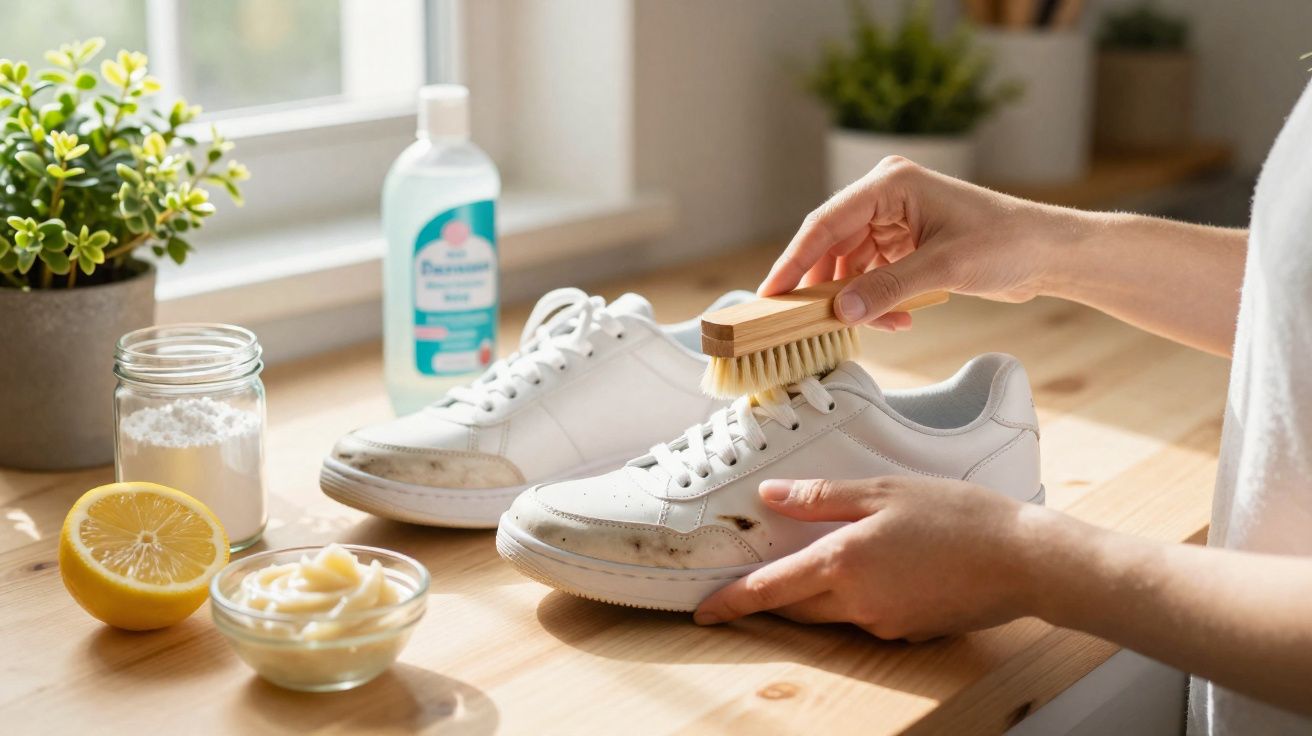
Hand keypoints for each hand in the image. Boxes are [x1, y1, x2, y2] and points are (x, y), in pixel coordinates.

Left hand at [694, 476, 1061, 639]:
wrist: (1026, 560)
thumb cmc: (959, 516)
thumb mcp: (884, 491)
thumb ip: (822, 497)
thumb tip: (770, 495)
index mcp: (843, 563)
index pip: (770, 589)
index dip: (732, 601)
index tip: (703, 612)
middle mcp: (857, 603)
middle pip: (796, 606)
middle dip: (772, 596)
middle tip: (750, 582)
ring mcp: (884, 623)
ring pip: (832, 612)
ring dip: (817, 592)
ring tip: (826, 559)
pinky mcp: (910, 632)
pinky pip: (868, 615)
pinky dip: (859, 595)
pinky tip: (885, 567)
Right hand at [759, 157, 1072, 329]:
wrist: (1048, 254)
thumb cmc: (1007, 243)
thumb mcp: (944, 268)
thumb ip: (887, 289)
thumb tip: (839, 311)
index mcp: (890, 184)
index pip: (825, 223)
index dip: (794, 260)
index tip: (771, 293)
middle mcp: (885, 198)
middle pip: (831, 245)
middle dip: (824, 286)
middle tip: (806, 322)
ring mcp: (893, 221)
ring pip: (848, 266)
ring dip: (856, 299)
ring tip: (875, 324)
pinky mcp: (903, 245)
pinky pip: (870, 276)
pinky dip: (877, 301)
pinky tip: (896, 319)